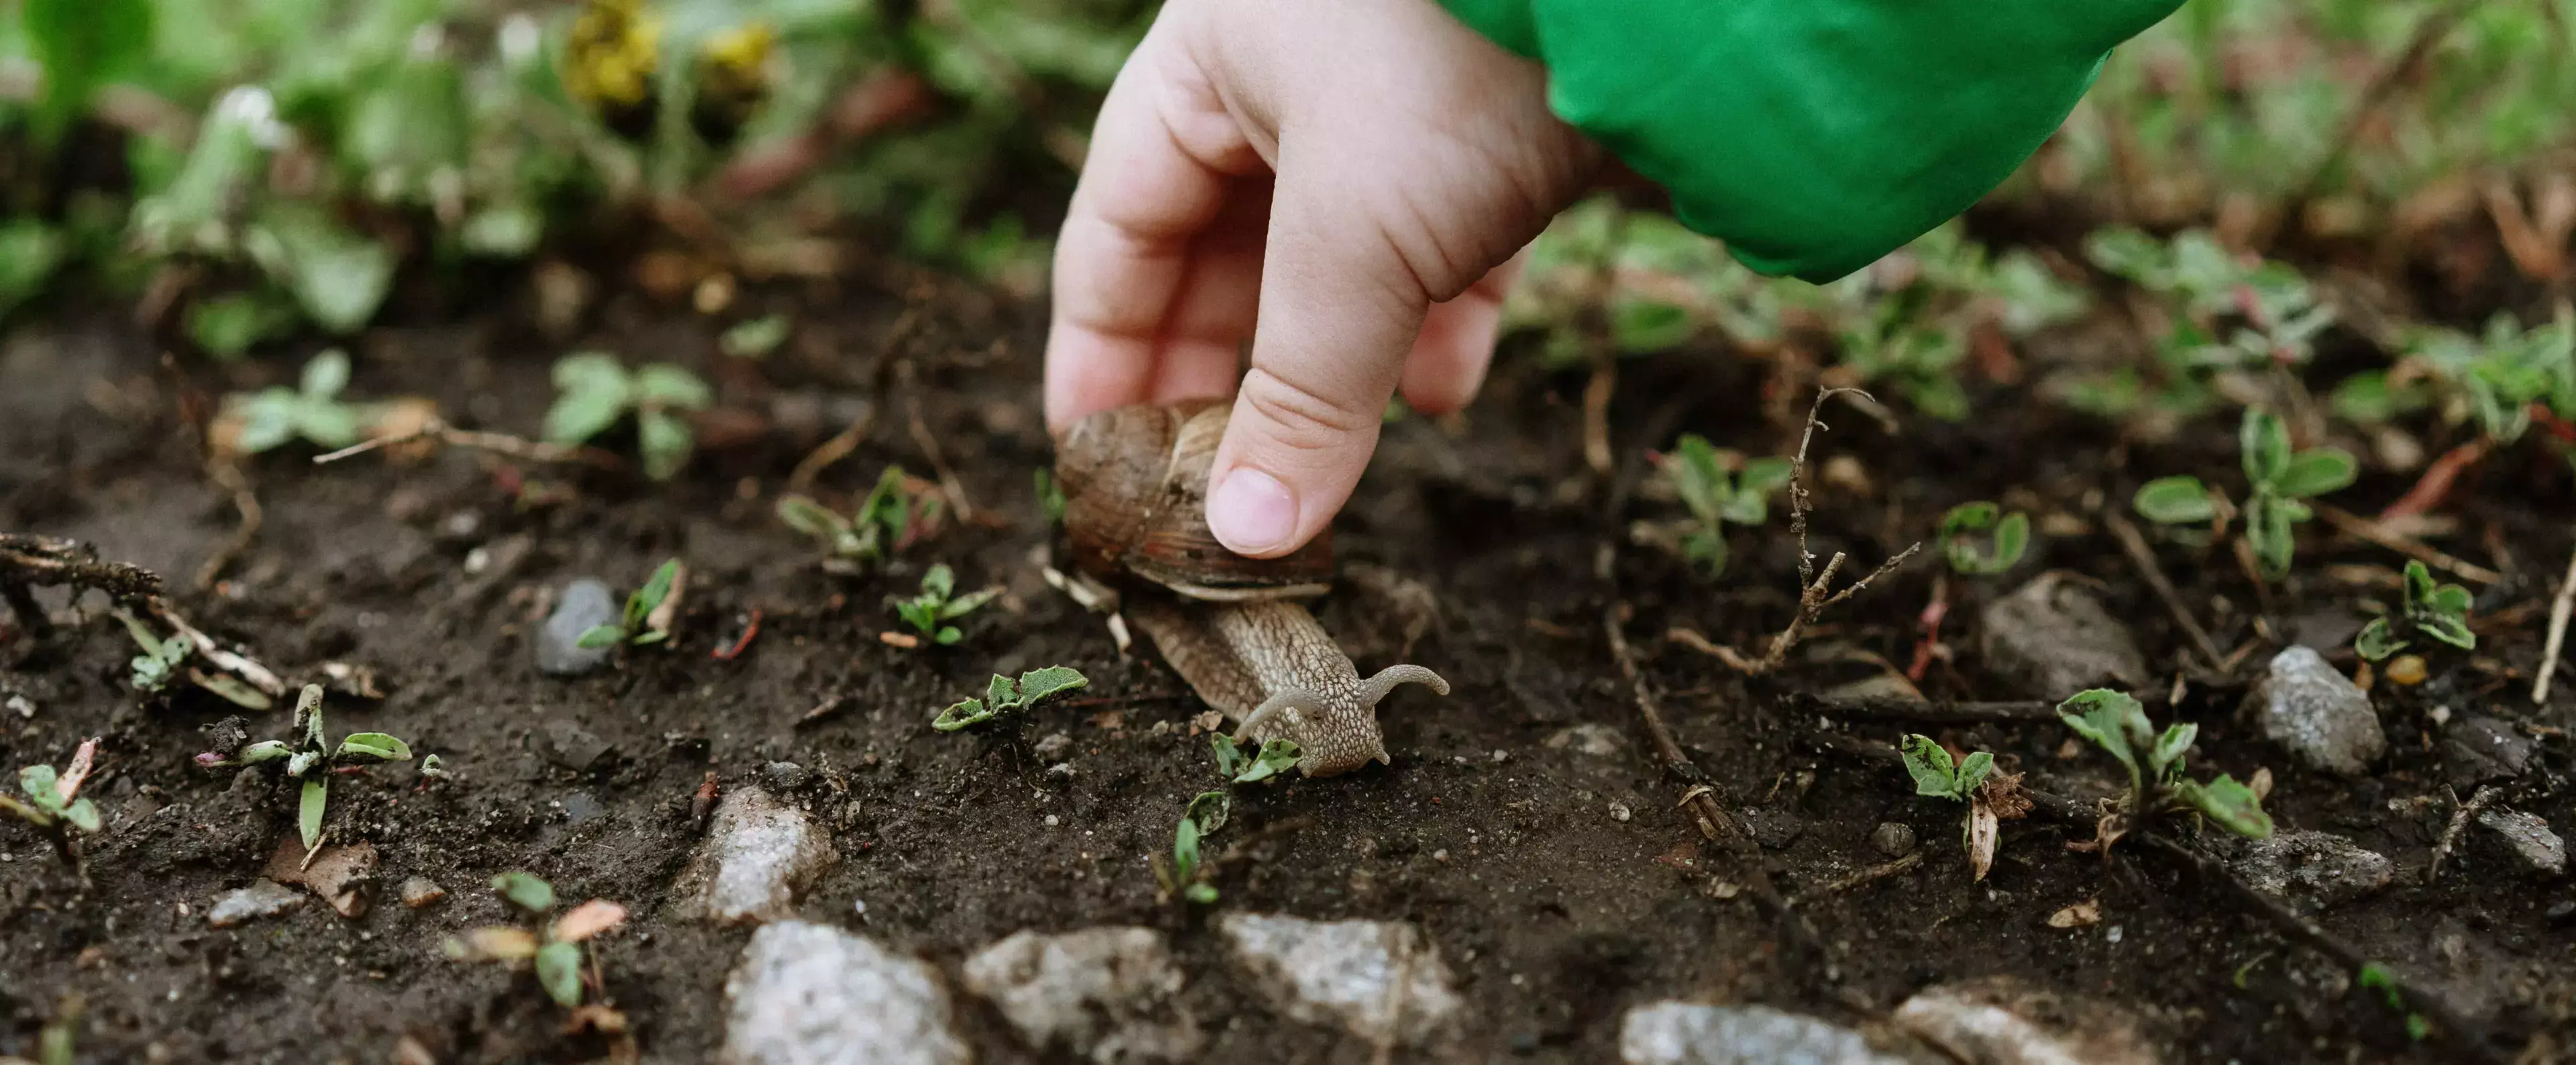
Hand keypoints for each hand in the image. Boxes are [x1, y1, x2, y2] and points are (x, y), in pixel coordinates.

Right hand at [1042, 0, 1601, 556]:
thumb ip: (1300, 391)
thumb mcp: (1355, 240)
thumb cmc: (1458, 65)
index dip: (1104, 354)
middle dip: (1225, 376)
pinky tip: (1444, 395)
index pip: (1118, 231)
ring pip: (1338, 259)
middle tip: (1210, 494)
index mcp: (1204, 65)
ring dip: (1334, 367)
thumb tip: (1246, 535)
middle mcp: (1289, 74)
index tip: (1096, 465)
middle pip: (1222, 252)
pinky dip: (1438, 324)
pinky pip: (1446, 242)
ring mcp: (1399, 97)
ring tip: (1326, 464)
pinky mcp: (1502, 127)